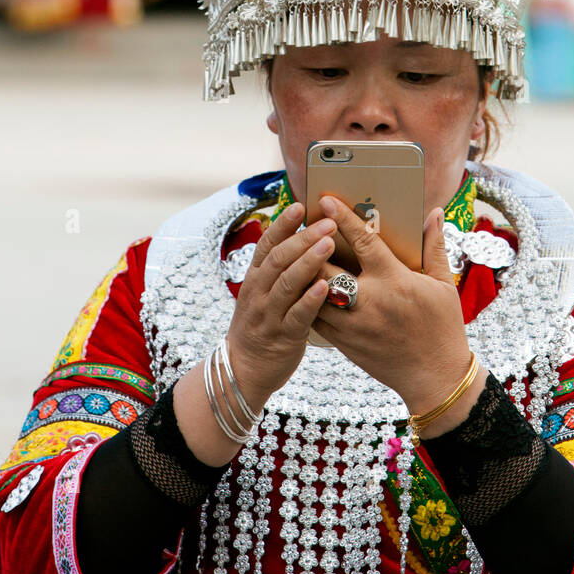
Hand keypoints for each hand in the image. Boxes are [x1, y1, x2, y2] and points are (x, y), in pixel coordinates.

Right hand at [227, 202, 336, 412]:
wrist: (244, 369)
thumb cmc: (262, 323)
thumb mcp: (263, 292)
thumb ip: (280, 268)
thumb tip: (305, 236)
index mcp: (255, 277)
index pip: (267, 244)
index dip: (283, 224)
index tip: (300, 205)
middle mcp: (259, 292)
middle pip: (279, 258)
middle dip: (304, 237)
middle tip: (329, 222)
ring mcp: (269, 315)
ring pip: (287, 283)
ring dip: (309, 261)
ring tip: (329, 243)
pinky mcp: (283, 336)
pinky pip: (297, 315)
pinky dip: (311, 299)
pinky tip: (325, 286)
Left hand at [312, 195, 475, 413]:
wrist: (435, 379)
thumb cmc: (443, 329)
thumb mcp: (443, 285)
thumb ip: (434, 246)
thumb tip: (434, 213)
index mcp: (394, 280)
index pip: (362, 241)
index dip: (341, 218)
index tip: (325, 200)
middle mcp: (368, 300)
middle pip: (326, 266)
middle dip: (310, 244)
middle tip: (301, 226)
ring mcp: (352, 324)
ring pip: (313, 293)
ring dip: (302, 273)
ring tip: (293, 254)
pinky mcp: (344, 343)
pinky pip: (315, 318)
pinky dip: (306, 301)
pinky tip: (301, 288)